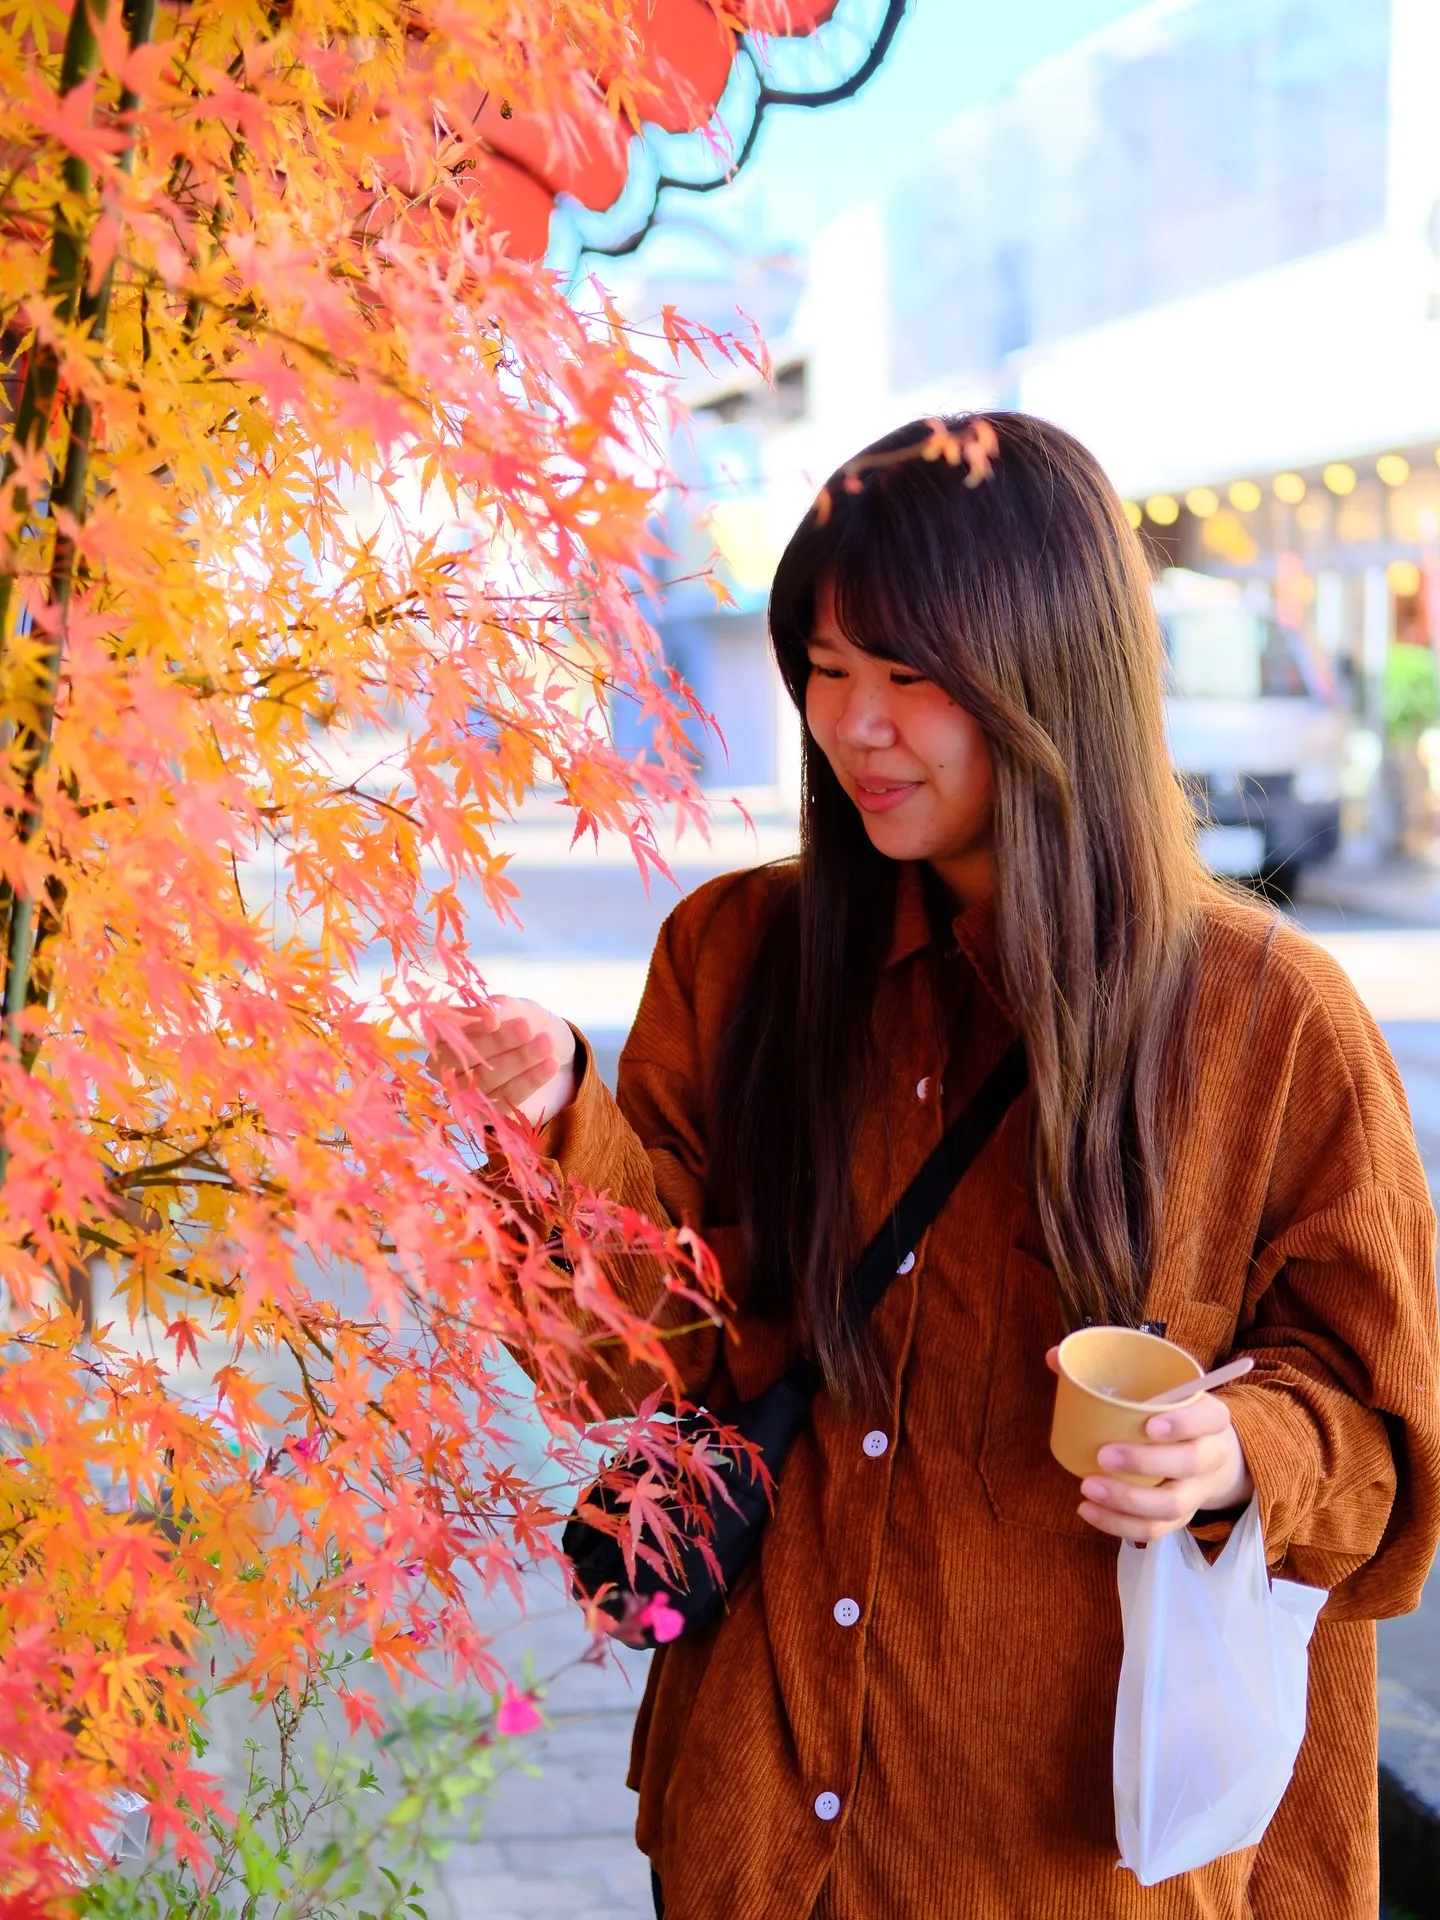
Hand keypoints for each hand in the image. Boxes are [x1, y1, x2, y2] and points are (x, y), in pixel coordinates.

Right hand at [430, 995, 576, 1126]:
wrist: (556, 1049)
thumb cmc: (525, 1021)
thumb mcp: (515, 1008)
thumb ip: (499, 1009)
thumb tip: (490, 1014)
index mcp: (446, 1035)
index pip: (450, 1031)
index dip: (471, 1025)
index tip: (494, 1019)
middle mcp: (449, 1066)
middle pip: (466, 1058)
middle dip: (498, 1042)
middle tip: (526, 1028)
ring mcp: (467, 1093)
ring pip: (487, 1080)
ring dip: (518, 1061)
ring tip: (546, 1044)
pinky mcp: (490, 1112)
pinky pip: (507, 1099)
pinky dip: (530, 1081)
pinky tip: (550, 1065)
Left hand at [1045, 1346, 1253, 1542]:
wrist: (1206, 1451)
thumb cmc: (1169, 1412)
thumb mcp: (1157, 1388)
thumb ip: (1107, 1369)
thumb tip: (1053, 1356)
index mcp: (1209, 1417)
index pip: (1210, 1418)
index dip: (1185, 1423)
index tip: (1149, 1424)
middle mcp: (1209, 1455)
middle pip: (1189, 1463)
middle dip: (1145, 1463)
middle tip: (1103, 1455)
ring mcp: (1196, 1491)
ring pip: (1173, 1505)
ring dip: (1128, 1501)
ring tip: (1088, 1487)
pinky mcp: (1180, 1516)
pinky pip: (1155, 1530)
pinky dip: (1120, 1525)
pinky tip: (1088, 1510)